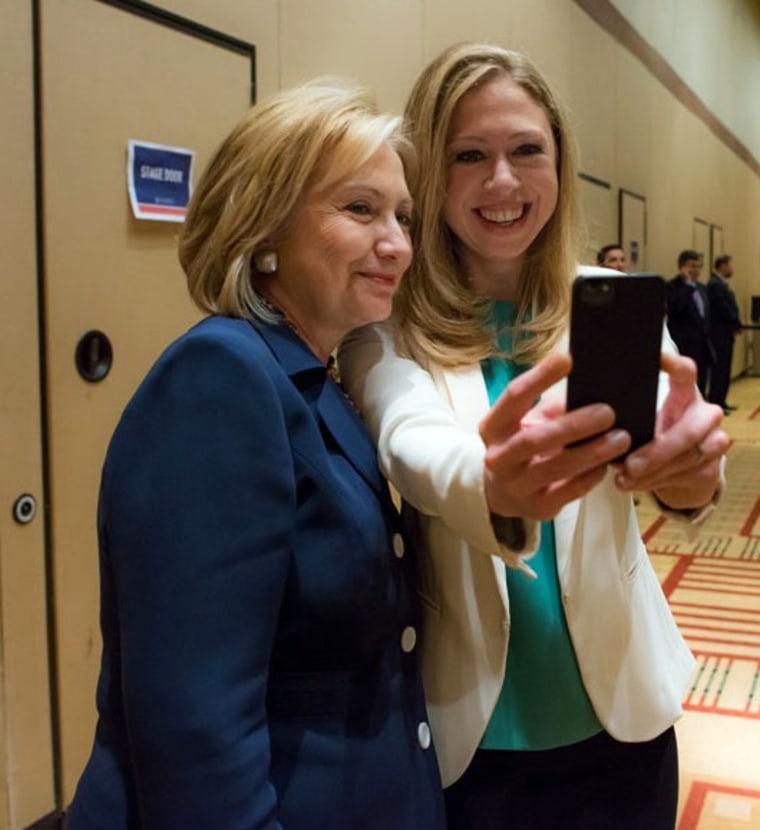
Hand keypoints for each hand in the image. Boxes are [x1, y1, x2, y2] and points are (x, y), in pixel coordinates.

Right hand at [479, 353, 631, 520]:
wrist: (503, 491)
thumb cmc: (521, 445)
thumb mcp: (524, 422)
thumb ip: (550, 408)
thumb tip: (590, 389)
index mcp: (492, 427)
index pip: (513, 397)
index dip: (540, 377)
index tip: (567, 359)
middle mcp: (498, 457)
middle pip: (534, 439)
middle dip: (573, 425)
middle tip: (608, 412)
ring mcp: (516, 485)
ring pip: (555, 468)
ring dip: (592, 452)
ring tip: (621, 438)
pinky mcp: (537, 507)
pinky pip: (569, 491)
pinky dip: (591, 475)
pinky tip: (608, 463)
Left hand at [614, 353, 730, 508]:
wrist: (676, 467)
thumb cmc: (647, 433)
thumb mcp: (635, 419)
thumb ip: (618, 413)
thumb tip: (577, 415)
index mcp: (684, 393)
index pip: (686, 373)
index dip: (676, 366)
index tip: (659, 360)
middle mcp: (704, 414)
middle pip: (687, 430)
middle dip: (657, 451)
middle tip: (629, 465)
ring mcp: (713, 441)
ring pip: (686, 458)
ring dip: (652, 472)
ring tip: (624, 477)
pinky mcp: (711, 468)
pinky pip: (684, 477)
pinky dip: (654, 482)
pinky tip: (634, 483)